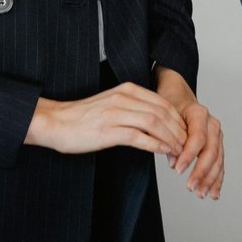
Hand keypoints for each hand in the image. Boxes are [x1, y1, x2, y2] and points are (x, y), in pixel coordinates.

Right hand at [25, 82, 185, 157]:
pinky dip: (155, 144)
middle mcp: (123, 98)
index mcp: (127, 90)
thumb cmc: (82, 118)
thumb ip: (133, 108)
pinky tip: (162, 152)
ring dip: (170, 138)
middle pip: (162, 111)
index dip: (177, 118)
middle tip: (187, 144)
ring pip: (154, 123)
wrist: (54, 122)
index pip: (162, 102)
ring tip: (178, 151)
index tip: (185, 132)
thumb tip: (157, 121)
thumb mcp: (112, 105)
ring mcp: (116, 113)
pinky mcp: (108, 130)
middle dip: (178, 129)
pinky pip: (138, 136)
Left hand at [155, 65, 224, 199]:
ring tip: (201, 194)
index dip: (189, 155)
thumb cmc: (170, 107)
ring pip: (218, 159)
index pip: (198, 137)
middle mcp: (212, 124)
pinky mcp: (217, 145)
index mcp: (199, 114)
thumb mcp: (164, 118)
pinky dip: (217, 179)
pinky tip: (214, 192)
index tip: (177, 170)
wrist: (178, 98)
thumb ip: (169, 138)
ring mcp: (217, 135)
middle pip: (211, 150)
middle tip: (191, 187)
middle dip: (201, 171)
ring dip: (210, 178)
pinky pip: (220, 163)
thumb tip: (173, 160)